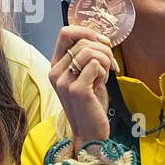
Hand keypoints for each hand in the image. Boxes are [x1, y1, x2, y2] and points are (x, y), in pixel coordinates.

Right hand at [48, 25, 115, 146]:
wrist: (90, 132)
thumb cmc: (91, 103)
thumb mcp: (86, 75)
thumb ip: (86, 56)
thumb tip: (100, 37)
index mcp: (56, 66)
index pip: (66, 32)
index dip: (88, 32)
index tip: (102, 43)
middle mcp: (55, 72)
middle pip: (83, 41)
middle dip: (103, 50)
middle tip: (109, 66)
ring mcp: (64, 81)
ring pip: (90, 51)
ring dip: (105, 61)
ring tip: (103, 77)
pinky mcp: (77, 89)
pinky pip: (96, 65)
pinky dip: (104, 72)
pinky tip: (101, 85)